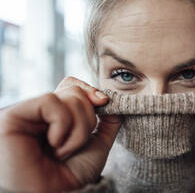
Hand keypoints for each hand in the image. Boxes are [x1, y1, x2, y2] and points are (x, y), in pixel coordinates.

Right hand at [0, 77, 121, 191]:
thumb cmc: (72, 176)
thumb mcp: (97, 145)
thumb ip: (108, 122)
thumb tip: (112, 100)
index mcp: (58, 117)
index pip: (74, 87)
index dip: (91, 91)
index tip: (104, 102)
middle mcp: (41, 113)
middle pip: (75, 90)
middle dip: (87, 120)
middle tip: (74, 146)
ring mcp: (28, 113)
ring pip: (68, 97)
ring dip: (77, 130)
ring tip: (62, 150)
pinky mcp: (15, 114)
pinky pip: (52, 102)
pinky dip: (62, 125)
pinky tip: (53, 144)